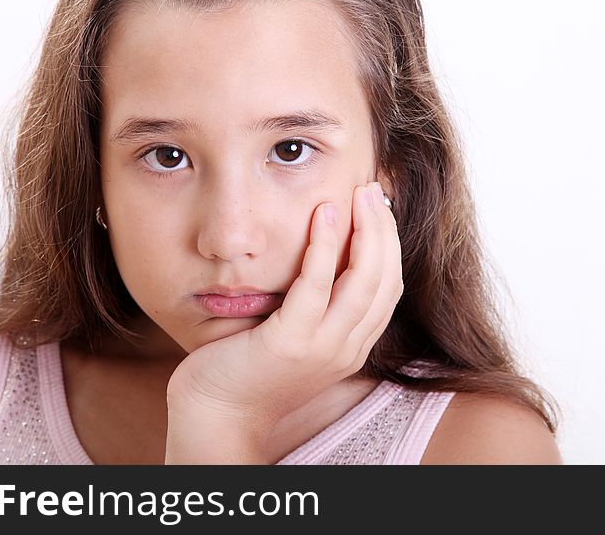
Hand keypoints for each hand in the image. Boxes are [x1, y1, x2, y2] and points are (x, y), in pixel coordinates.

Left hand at [164, 181, 403, 462]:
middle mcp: (346, 349)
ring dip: (365, 231)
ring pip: (363, 282)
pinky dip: (324, 246)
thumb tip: (324, 257)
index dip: (390, 244)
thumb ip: (316, 306)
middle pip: (385, 280)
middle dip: (384, 230)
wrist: (215, 414)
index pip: (388, 288)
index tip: (379, 208)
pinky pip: (316, 287)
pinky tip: (323, 215)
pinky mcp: (290, 343)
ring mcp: (322, 349)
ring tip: (357, 193)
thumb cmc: (247, 369)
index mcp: (351, 346)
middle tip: (373, 189)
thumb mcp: (295, 337)